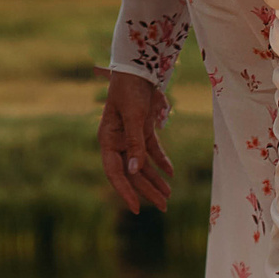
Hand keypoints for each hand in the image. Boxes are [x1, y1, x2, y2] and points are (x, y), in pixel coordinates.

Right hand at [97, 70, 171, 213]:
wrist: (138, 68)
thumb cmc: (130, 90)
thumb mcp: (133, 117)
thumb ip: (135, 145)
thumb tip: (134, 171)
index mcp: (108, 139)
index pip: (115, 172)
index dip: (125, 191)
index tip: (136, 209)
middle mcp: (117, 141)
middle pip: (132, 172)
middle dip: (147, 190)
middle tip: (164, 207)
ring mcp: (130, 136)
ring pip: (142, 164)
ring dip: (155, 179)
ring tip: (168, 195)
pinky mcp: (142, 130)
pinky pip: (152, 151)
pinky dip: (161, 161)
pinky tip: (170, 173)